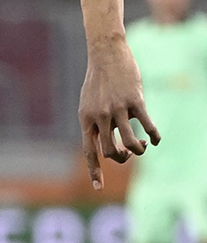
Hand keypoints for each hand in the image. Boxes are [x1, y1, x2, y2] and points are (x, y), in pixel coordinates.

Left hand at [78, 37, 158, 188]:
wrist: (106, 54)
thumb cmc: (97, 81)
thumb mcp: (88, 104)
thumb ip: (95, 124)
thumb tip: (110, 145)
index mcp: (85, 119)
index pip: (89, 151)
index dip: (94, 170)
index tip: (99, 187)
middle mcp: (99, 116)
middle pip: (111, 152)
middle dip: (122, 158)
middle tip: (129, 151)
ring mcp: (117, 109)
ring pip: (130, 143)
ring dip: (139, 150)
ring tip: (142, 145)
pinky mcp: (135, 101)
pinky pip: (147, 126)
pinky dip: (154, 136)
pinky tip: (156, 139)